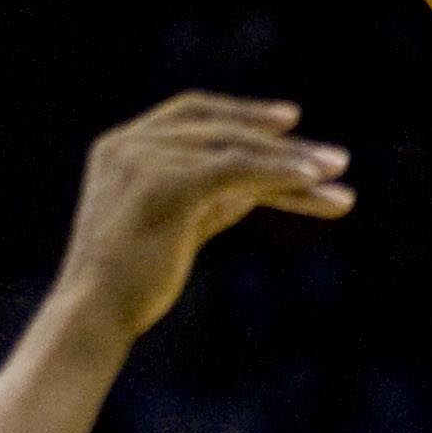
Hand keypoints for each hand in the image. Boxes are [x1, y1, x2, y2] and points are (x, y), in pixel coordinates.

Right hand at [54, 93, 353, 347]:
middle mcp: (130, 144)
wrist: (94, 316)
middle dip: (279, 141)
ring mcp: (144, 159)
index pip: (193, 117)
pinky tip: (310, 179)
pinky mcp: (165, 186)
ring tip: (337, 172)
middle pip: (220, 129)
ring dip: (290, 161)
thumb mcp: (173, 230)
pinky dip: (275, 171)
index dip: (241, 116)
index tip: (288, 123)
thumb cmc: (130, 287)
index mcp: (123, 148)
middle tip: (334, 157)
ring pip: (233, 149)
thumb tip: (253, 189)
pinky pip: (233, 168)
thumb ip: (206, 201)